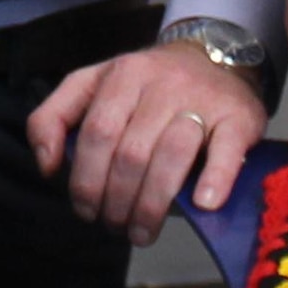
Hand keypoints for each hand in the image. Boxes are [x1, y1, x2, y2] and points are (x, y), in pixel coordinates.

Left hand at [28, 40, 268, 243]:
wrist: (217, 55)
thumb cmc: (149, 85)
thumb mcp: (94, 84)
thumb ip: (54, 116)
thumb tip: (48, 166)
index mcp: (122, 75)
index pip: (96, 133)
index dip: (86, 180)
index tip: (86, 210)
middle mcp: (162, 83)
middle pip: (131, 152)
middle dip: (116, 200)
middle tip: (115, 226)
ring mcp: (202, 98)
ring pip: (172, 154)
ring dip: (153, 204)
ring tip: (143, 232)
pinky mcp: (238, 115)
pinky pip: (226, 149)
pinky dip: (215, 179)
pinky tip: (203, 204)